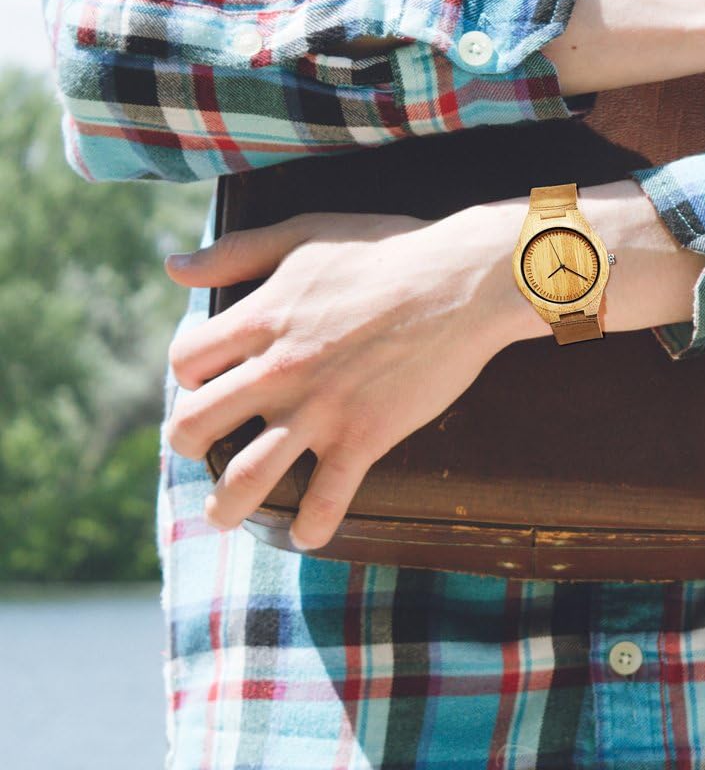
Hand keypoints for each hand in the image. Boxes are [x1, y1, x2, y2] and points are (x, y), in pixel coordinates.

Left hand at [163, 206, 527, 548]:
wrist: (465, 281)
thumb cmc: (388, 250)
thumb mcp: (304, 234)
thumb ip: (235, 251)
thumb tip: (173, 266)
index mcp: (261, 318)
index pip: (185, 362)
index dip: (187, 374)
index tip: (207, 381)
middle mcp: (279, 370)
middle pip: (194, 424)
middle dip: (187, 443)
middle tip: (202, 449)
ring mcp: (322, 409)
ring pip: (247, 477)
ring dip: (226, 507)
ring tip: (224, 515)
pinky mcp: (366, 436)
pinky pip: (328, 498)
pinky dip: (312, 526)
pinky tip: (309, 535)